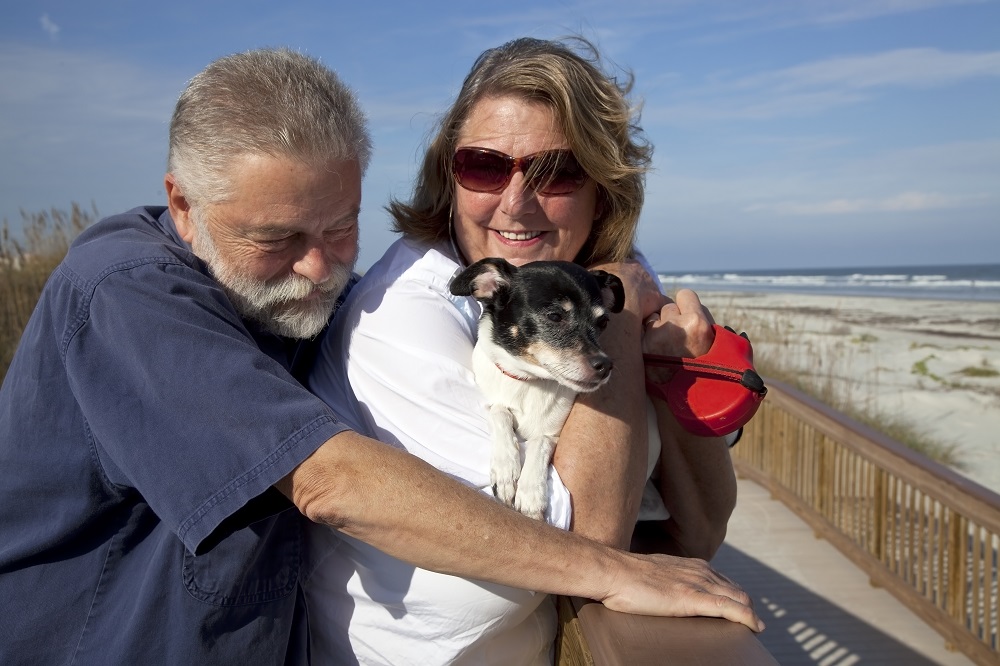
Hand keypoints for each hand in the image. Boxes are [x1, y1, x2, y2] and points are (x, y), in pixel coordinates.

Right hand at [601, 550, 764, 632]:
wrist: (614, 572)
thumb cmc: (625, 577)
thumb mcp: (654, 574)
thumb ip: (667, 580)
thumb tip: (665, 591)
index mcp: (690, 565)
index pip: (723, 580)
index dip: (735, 594)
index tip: (740, 606)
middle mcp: (699, 571)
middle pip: (736, 589)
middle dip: (747, 605)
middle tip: (752, 621)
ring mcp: (698, 584)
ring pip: (738, 597)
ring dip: (750, 613)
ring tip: (756, 626)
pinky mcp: (693, 599)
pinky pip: (730, 608)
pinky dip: (746, 617)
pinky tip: (754, 626)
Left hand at [642, 289, 714, 384]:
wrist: (689, 401)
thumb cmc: (707, 370)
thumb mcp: (716, 341)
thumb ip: (702, 318)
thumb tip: (685, 300)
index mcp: (697, 323)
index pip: (685, 295)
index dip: (686, 304)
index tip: (687, 314)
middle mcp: (674, 328)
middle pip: (667, 307)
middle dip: (672, 318)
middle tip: (678, 337)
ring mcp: (654, 338)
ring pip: (652, 318)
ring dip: (657, 327)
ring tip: (667, 348)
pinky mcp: (641, 348)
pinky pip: (642, 332)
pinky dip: (647, 339)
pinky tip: (656, 353)